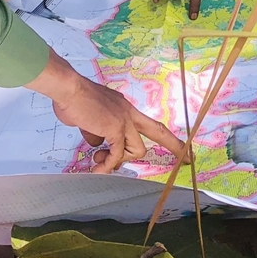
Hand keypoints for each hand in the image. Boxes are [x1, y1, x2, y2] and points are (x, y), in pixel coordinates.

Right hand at [29, 53, 185, 173]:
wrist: (68, 89)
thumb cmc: (73, 100)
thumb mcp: (89, 120)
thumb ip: (97, 132)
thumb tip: (98, 145)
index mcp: (123, 108)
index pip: (147, 123)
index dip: (163, 135)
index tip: (178, 144)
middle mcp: (128, 112)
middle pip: (158, 131)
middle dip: (175, 146)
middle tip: (188, 158)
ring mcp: (124, 120)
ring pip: (136, 150)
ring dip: (117, 161)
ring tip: (98, 163)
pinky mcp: (115, 129)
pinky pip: (116, 155)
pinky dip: (106, 165)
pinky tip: (95, 169)